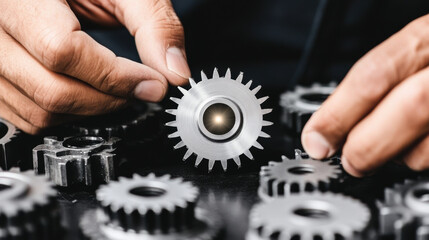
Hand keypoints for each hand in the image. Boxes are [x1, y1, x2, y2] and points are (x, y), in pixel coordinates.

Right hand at [0, 0, 189, 133]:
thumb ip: (153, 23)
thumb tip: (174, 72)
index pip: (62, 50)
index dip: (115, 76)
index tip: (152, 84)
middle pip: (51, 89)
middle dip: (109, 100)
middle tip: (141, 90)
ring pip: (38, 110)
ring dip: (89, 111)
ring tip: (117, 91)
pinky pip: (25, 114)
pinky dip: (65, 114)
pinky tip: (88, 94)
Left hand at [302, 14, 428, 176]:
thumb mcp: (418, 46)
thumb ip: (384, 77)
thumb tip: (334, 121)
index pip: (375, 75)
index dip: (338, 113)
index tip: (316, 139)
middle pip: (408, 110)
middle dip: (367, 145)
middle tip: (350, 160)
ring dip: (401, 157)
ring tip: (393, 147)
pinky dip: (425, 158)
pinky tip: (421, 144)